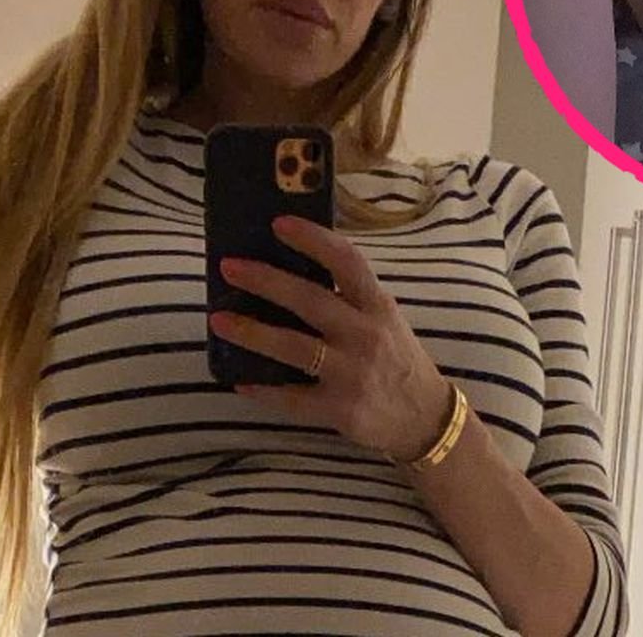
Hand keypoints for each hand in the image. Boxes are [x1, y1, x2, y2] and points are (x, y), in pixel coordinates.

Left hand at [210, 215, 454, 462]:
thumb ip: (349, 298)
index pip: (346, 262)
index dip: (313, 240)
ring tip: (218, 321)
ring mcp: (352, 374)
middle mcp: (366, 335)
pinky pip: (292, 398)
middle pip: (310, 300)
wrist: (424, 418)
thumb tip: (289, 271)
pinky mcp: (340, 410)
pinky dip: (263, 390)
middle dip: (266, 281)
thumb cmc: (396, 358)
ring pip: (294, 348)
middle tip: (229, 267)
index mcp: (376, 306)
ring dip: (252, 333)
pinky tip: (239, 379)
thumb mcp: (384, 319)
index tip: (279, 224)